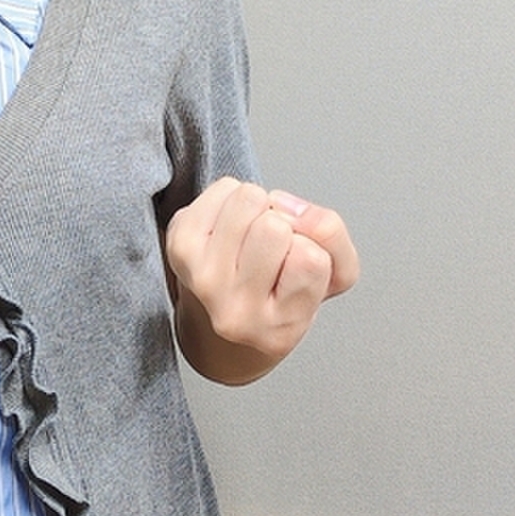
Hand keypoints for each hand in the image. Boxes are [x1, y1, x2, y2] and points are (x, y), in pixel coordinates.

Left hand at [165, 178, 357, 384]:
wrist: (221, 312)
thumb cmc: (281, 289)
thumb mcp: (334, 273)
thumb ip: (332, 236)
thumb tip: (285, 205)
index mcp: (280, 327)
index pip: (310, 259)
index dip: (311, 249)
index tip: (295, 267)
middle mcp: (235, 311)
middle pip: (274, 227)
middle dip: (283, 224)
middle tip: (272, 247)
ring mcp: (201, 278)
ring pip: (249, 200)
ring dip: (258, 207)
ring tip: (251, 234)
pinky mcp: (179, 244)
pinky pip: (224, 188)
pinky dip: (234, 196)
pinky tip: (229, 227)